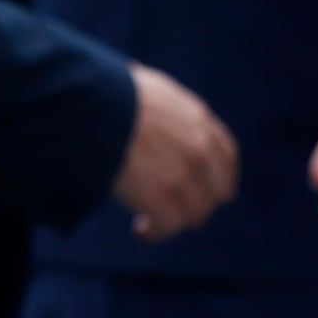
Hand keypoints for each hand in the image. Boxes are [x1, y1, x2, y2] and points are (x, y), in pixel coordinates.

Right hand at [116, 65, 238, 239]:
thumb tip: (139, 85)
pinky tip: (139, 231)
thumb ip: (160, 102)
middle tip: (171, 210)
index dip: (222, 179)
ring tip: (146, 223)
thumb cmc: (105, 92)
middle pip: (214, 192)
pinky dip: (154, 233)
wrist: (91, 107)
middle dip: (196, 204)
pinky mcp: (160, 197)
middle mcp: (198, 148)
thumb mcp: (147, 87)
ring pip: (194, 214)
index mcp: (197, 119)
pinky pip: (168, 227)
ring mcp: (182, 174)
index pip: (226, 156)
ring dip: (172, 222)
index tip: (214, 193)